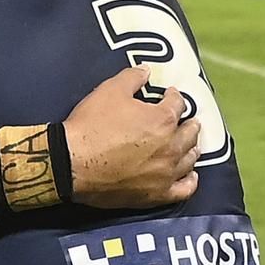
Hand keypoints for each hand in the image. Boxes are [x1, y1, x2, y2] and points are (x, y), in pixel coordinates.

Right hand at [63, 66, 200, 208]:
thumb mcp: (109, 91)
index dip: (174, 97)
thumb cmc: (91, 125)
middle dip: (189, 123)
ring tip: (191, 144)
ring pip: (189, 159)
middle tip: (188, 120)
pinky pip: (183, 189)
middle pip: (189, 133)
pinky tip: (190, 175)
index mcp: (162, 119)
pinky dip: (190, 181)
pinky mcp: (156, 194)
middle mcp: (170, 147)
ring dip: (192, 149)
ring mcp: (165, 173)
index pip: (177, 104)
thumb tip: (145, 70)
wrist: (72, 163)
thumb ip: (131, 78)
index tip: (169, 95)